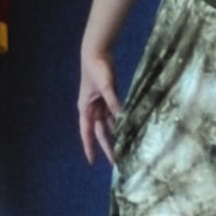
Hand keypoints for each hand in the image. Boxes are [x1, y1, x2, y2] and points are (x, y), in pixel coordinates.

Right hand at [78, 50, 122, 164]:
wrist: (97, 53)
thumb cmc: (97, 68)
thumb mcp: (105, 86)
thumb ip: (113, 102)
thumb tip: (122, 117)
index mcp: (85, 108)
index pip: (87, 133)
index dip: (90, 148)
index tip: (92, 162)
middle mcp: (92, 109)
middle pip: (101, 133)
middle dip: (107, 147)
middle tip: (116, 162)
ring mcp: (101, 104)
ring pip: (109, 125)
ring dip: (116, 136)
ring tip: (125, 149)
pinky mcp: (109, 98)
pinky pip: (116, 114)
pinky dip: (122, 122)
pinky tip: (129, 131)